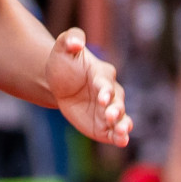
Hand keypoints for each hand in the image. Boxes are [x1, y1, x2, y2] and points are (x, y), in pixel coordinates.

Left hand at [46, 28, 131, 147]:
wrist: (58, 83)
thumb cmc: (64, 62)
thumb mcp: (63, 47)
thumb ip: (70, 39)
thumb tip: (75, 41)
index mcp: (101, 74)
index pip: (105, 83)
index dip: (104, 90)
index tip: (101, 96)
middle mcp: (110, 93)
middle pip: (117, 102)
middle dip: (115, 109)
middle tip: (110, 116)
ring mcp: (108, 110)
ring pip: (120, 118)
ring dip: (122, 125)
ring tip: (122, 133)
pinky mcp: (103, 125)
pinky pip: (113, 132)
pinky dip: (119, 137)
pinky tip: (122, 141)